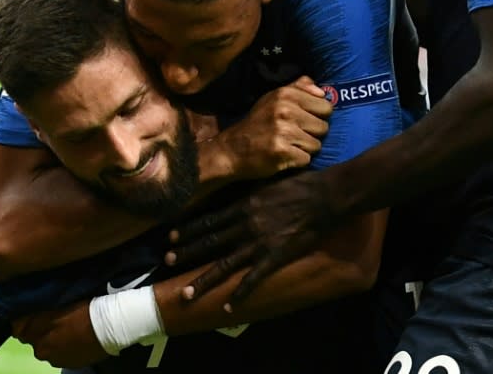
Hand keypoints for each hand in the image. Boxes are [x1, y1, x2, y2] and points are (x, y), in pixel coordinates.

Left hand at [12, 302, 107, 368]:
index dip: (25, 320)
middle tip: (55, 320)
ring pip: (47, 348)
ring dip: (52, 340)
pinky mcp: (68, 365)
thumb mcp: (57, 303)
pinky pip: (60, 356)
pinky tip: (75, 339)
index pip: (18, 328)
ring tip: (68, 329)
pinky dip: (64, 348)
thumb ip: (38, 311)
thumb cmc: (83, 309)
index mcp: (34, 331)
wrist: (109, 327)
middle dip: (40, 331)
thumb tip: (23, 315)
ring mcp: (54, 359)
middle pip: (33, 339)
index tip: (35, 314)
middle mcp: (39, 349)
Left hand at [167, 170, 338, 302]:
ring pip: (224, 265)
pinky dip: (239, 295)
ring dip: (203, 280)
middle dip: (187, 253)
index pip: (209, 220)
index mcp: (243, 206)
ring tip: (185, 294)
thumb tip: (239, 197)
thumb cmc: (300, 185)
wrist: (325, 196)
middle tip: (167, 262)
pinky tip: (227, 308)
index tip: (171, 237)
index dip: (189, 230)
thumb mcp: (268, 183)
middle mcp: (244, 225)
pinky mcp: (274, 257)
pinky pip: (253, 280)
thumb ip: (251, 194)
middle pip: (210, 242)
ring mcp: (258, 243)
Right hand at [213, 76, 331, 179]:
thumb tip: (323, 91)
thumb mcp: (272, 98)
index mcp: (286, 94)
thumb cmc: (256, 124)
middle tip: (294, 135)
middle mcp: (286, 110)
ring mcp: (284, 131)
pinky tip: (284, 156)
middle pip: (323, 127)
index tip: (303, 121)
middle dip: (311, 134)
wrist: (231, 150)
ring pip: (316, 145)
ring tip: (287, 145)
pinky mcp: (283, 152)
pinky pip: (307, 159)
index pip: (326, 106)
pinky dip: (297, 161)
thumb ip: (298, 89)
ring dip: (304, 149)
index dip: (317, 116)